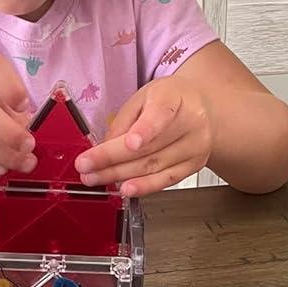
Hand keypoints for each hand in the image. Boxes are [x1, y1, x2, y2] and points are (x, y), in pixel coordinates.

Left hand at [75, 77, 211, 195]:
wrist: (201, 108)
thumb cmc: (169, 100)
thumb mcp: (142, 98)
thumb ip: (123, 121)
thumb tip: (103, 149)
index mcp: (175, 97)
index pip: (161, 113)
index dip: (145, 130)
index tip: (129, 143)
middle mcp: (191, 122)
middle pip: (150, 146)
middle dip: (112, 159)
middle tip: (86, 166)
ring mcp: (195, 146)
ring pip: (154, 166)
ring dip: (121, 175)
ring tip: (96, 178)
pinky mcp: (194, 165)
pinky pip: (166, 180)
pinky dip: (144, 187)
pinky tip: (127, 189)